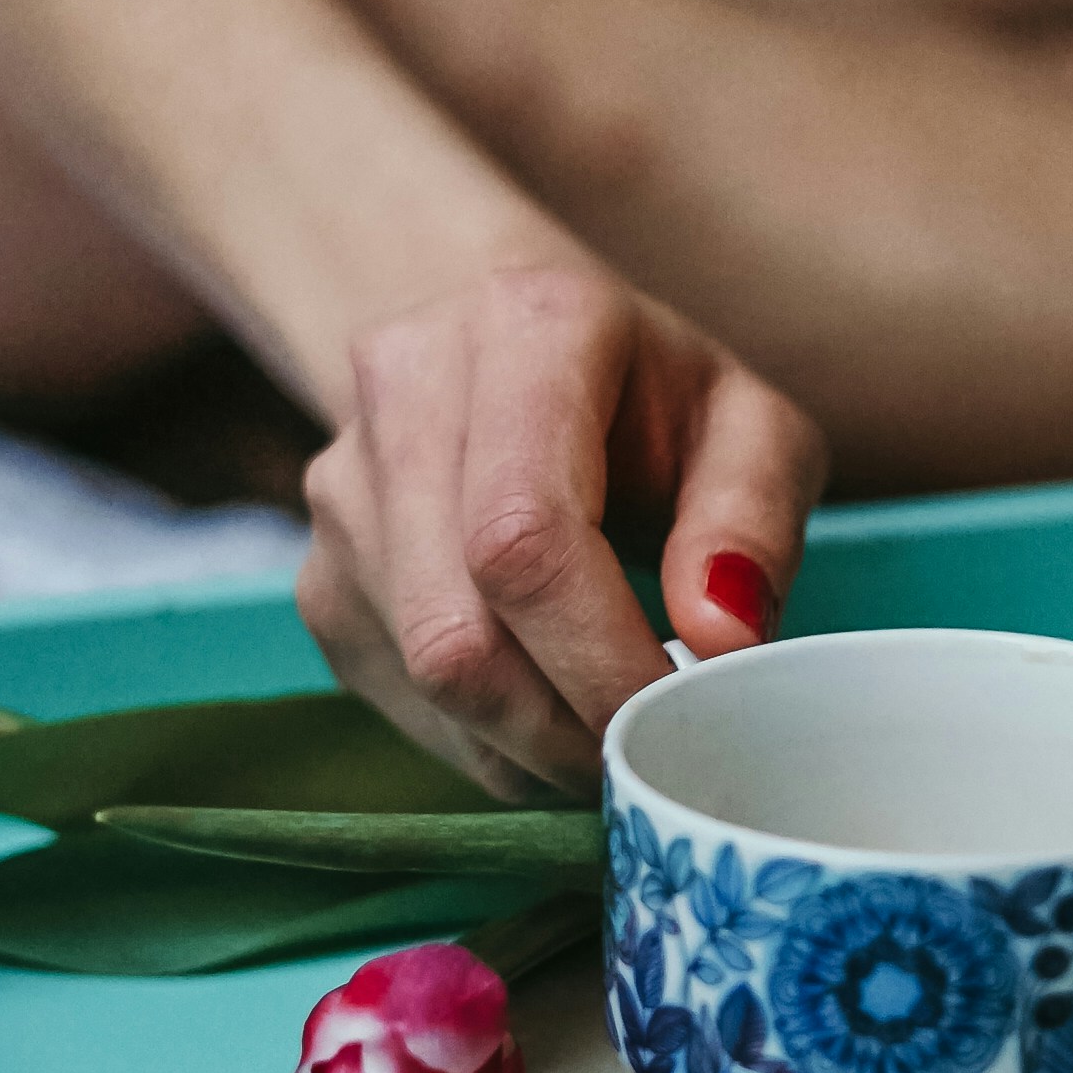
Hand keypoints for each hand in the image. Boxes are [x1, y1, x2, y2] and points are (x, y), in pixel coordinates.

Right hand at [299, 259, 826, 800]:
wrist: (511, 352)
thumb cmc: (649, 396)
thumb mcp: (749, 425)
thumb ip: (752, 518)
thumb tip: (720, 640)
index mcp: (526, 329)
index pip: (526, 536)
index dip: (600, 658)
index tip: (678, 712)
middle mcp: (404, 390)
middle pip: (459, 630)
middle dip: (568, 724)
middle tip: (651, 742)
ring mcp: (342, 488)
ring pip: (426, 677)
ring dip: (533, 743)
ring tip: (610, 722)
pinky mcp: (320, 576)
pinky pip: (403, 703)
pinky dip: (490, 739)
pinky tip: (548, 705)